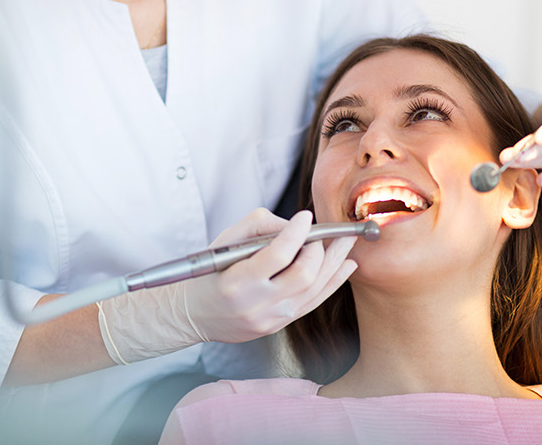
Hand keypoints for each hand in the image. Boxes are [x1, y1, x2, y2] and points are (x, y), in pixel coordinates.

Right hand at [95, 208, 357, 363]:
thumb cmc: (209, 274)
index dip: (296, 233)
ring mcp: (272, 318)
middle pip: (303, 275)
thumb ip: (259, 227)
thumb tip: (294, 226)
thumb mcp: (224, 242)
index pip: (277, 255)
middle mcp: (257, 304)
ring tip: (347, 242)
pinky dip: (334, 282)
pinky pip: (315, 302)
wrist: (195, 314)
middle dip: (319, 249)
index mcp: (238, 282)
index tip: (304, 217)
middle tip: (320, 234)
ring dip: (335, 263)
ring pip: (315, 289)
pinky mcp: (281, 324)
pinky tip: (346, 265)